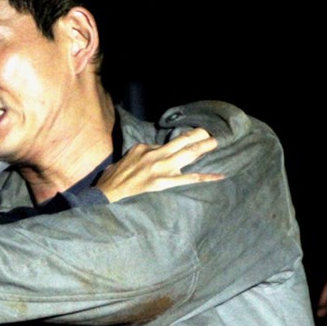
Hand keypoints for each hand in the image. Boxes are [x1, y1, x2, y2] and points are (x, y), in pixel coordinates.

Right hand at [96, 127, 224, 201]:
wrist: (109, 192)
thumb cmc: (116, 176)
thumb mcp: (129, 156)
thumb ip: (145, 153)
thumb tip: (158, 152)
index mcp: (147, 148)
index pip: (171, 141)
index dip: (187, 136)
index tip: (199, 133)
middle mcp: (155, 156)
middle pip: (182, 142)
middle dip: (199, 137)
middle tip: (212, 133)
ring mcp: (160, 169)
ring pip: (186, 155)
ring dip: (203, 148)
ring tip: (216, 143)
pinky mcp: (162, 183)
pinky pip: (187, 179)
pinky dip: (204, 177)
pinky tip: (218, 176)